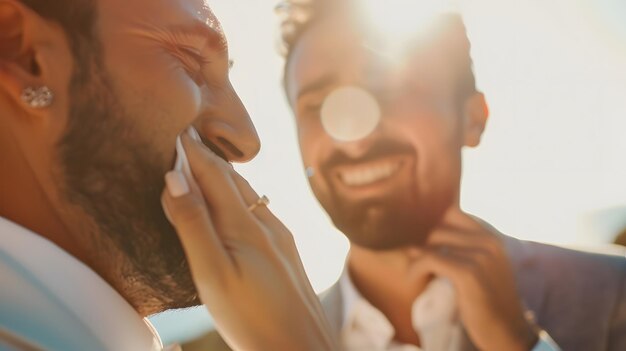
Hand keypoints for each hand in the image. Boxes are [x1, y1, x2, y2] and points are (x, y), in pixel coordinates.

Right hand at [161, 134, 336, 350]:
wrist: (300, 348)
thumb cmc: (251, 318)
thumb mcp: (213, 274)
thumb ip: (193, 225)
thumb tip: (175, 177)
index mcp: (244, 224)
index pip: (213, 173)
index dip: (192, 151)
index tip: (176, 127)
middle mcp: (267, 222)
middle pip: (232, 179)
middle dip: (207, 158)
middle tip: (186, 138)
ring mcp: (280, 236)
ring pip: (248, 194)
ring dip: (224, 177)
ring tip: (205, 165)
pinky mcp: (286, 251)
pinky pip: (259, 211)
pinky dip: (238, 198)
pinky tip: (235, 207)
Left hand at [409, 210, 537, 350]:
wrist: (508, 333)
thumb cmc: (488, 303)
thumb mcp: (479, 271)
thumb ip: (456, 254)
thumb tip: (413, 245)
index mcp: (493, 238)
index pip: (453, 213)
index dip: (435, 228)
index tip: (427, 247)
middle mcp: (489, 242)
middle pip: (439, 228)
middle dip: (425, 247)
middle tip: (423, 267)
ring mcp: (481, 256)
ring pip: (432, 244)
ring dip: (419, 260)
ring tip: (420, 275)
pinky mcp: (468, 273)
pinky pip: (429, 259)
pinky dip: (416, 269)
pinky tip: (416, 280)